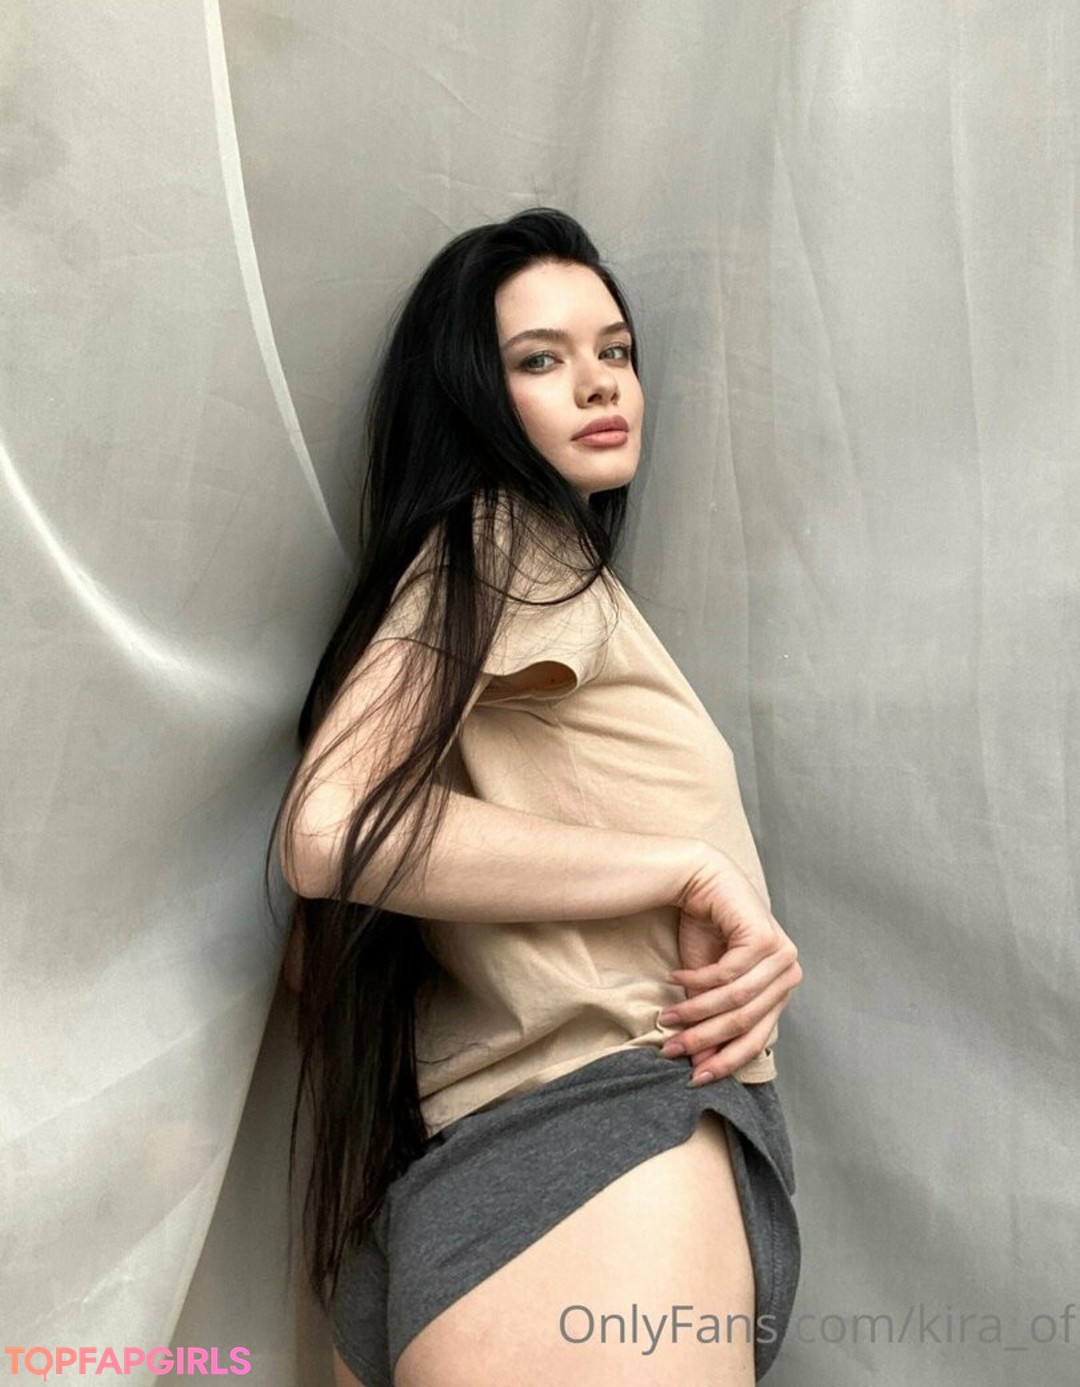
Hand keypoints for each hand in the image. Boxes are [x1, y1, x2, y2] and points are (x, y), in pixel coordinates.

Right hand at [662, 847, 801, 1081]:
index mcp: (781, 988)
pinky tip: (674, 977)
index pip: (757, 1037)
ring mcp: (781, 954)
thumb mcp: (706, 985)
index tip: (694, 1076)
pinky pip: (728, 975)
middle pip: (744, 1021)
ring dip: (695, 1012)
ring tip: (666, 1017)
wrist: (700, 879)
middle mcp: (789, 972)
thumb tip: (698, 1065)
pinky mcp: (765, 938)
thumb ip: (709, 1020)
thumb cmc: (705, 931)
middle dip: (704, 1038)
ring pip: (735, 1001)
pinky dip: (697, 981)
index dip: (726, 1060)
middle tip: (670, 1048)